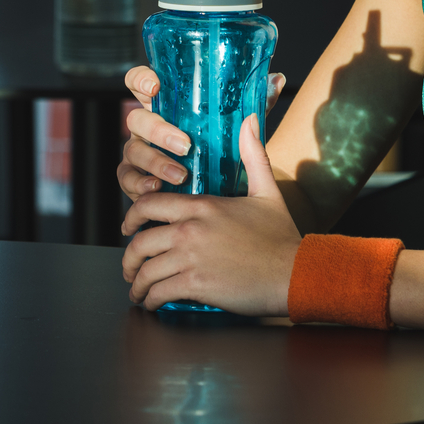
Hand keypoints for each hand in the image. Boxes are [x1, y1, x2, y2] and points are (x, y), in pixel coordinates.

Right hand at [118, 67, 286, 199]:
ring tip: (180, 175)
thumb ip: (255, 104)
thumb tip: (278, 79)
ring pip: (132, 150)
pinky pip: (127, 179)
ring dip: (154, 161)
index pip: (140, 83)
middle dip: (158, 130)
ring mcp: (140, 153)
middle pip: (136, 118)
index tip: (156, 86)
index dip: (141, 80)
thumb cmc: (222, 150)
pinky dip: (139, 184)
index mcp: (166, 107)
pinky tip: (156, 188)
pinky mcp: (136, 179)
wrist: (219, 190)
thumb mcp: (237, 127)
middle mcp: (148, 127)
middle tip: (185, 145)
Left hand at [119, 114, 302, 315]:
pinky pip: (160, 291)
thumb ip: (254, 155)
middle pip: (140, 241)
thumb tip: (252, 120)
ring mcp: (192, 256)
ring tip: (139, 291)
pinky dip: (151, 299)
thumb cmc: (282, 237)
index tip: (127, 228)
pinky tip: (153, 303)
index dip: (131, 217)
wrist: (296, 273)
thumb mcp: (267, 191)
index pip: (149, 204)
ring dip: (137, 284)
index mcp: (202, 205)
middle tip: (129, 268)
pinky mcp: (197, 284)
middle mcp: (190, 228)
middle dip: (129, 258)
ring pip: (146, 270)